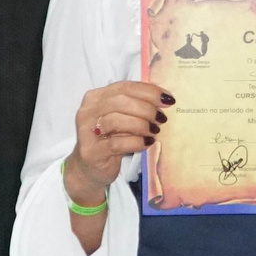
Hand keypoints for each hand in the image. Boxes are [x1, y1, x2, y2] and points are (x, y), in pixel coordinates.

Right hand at [64, 81, 169, 205]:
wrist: (91, 168)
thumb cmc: (110, 140)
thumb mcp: (122, 119)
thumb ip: (135, 107)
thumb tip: (164, 100)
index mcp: (96, 97)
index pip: (124, 87)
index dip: (148, 92)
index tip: (168, 100)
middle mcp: (87, 111)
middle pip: (120, 101)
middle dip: (146, 109)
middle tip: (161, 118)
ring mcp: (87, 131)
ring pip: (116, 121)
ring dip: (141, 125)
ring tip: (154, 131)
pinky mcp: (92, 151)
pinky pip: (117, 143)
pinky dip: (136, 142)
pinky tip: (147, 143)